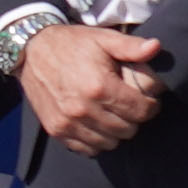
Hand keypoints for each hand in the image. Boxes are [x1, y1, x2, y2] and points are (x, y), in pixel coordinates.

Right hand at [20, 23, 166, 156]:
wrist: (31, 51)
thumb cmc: (71, 44)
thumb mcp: (103, 38)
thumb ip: (131, 47)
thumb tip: (156, 47)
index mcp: (100, 86)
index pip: (141, 111)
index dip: (151, 105)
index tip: (148, 99)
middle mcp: (84, 109)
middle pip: (128, 130)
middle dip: (134, 118)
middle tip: (129, 105)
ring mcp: (68, 123)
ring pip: (110, 143)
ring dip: (116, 131)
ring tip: (113, 114)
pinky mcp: (57, 130)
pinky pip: (88, 149)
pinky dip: (97, 140)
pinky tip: (96, 124)